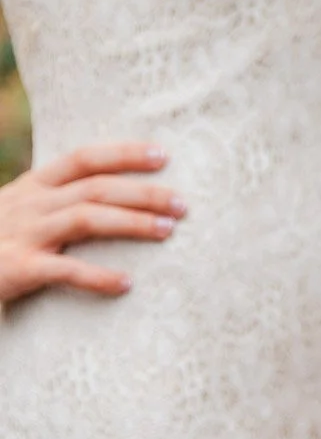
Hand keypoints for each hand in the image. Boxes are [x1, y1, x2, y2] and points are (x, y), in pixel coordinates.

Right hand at [0, 143, 186, 302]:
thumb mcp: (20, 213)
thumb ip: (58, 203)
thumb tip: (117, 197)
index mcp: (32, 186)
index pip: (83, 158)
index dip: (124, 153)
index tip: (164, 155)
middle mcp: (28, 204)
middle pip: (96, 188)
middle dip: (144, 192)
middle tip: (185, 204)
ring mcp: (21, 234)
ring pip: (86, 218)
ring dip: (132, 223)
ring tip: (169, 231)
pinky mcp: (15, 269)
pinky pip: (63, 271)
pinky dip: (97, 277)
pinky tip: (126, 284)